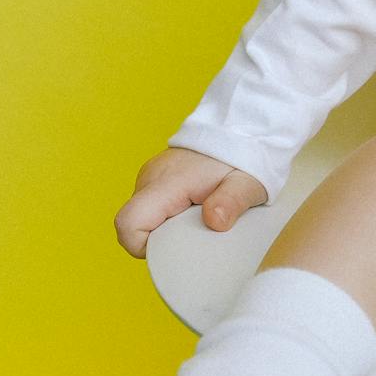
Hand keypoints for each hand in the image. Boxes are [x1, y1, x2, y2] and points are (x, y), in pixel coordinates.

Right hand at [114, 145, 269, 258]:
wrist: (240, 129)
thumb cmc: (243, 158)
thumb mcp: (247, 184)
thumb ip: (231, 202)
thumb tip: (214, 221)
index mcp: (168, 181)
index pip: (128, 223)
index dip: (142, 246)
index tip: (174, 246)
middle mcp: (151, 177)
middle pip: (133, 224)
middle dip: (159, 240)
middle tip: (195, 232)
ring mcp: (151, 176)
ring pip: (143, 216)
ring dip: (165, 227)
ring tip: (198, 217)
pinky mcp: (156, 177)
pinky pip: (152, 206)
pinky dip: (168, 215)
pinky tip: (193, 208)